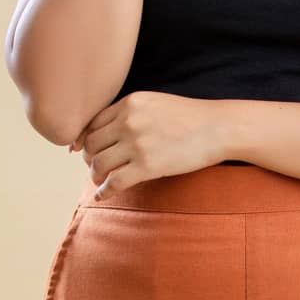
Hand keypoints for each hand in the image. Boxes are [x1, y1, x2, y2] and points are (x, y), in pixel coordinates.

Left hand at [67, 92, 229, 194]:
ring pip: (99, 163)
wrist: (218, 128)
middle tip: (95, 167)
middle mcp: (129, 120)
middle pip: (92, 144)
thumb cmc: (191, 118)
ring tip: (100, 181)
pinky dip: (104, 191)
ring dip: (95, 175)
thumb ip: (132, 113)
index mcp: (130, 103)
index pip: (93, 123)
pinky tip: (103, 196)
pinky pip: (114, 182)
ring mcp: (137, 143)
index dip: (84, 139)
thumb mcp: (156, 104)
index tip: (81, 150)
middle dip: (89, 158)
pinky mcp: (147, 166)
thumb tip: (110, 131)